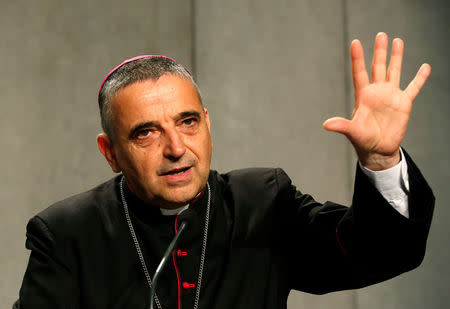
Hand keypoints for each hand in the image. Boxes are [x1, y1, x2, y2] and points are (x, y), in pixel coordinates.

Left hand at [323, 33, 430, 169]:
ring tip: (397, 40)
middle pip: (377, 67)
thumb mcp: (352, 132)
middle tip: (381, 35)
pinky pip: (413, 88)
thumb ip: (341, 126)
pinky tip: (425, 67)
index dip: (357, 58)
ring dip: (396, 57)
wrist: (378, 149)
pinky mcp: (404, 104)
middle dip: (379, 51)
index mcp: (363, 96)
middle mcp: (377, 92)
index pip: (359, 73)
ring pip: (394, 71)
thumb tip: (326, 125)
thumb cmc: (363, 140)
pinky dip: (420, 78)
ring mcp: (391, 96)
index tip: (355, 42)